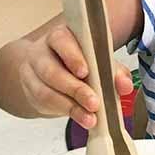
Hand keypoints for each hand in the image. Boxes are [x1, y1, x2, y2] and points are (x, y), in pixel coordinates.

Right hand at [18, 24, 133, 128]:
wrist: (54, 72)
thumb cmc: (80, 61)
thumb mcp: (99, 62)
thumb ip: (114, 71)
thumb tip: (124, 85)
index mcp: (60, 37)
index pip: (61, 41)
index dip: (72, 56)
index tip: (85, 72)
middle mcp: (41, 52)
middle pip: (51, 70)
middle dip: (75, 89)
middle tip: (94, 103)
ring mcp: (32, 73)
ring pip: (45, 91)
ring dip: (70, 107)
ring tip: (90, 117)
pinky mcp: (30, 92)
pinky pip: (43, 104)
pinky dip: (65, 112)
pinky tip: (80, 117)